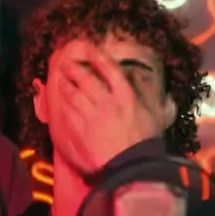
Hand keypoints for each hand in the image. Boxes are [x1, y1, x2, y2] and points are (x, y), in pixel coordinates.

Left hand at [57, 42, 160, 172]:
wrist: (133, 166)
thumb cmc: (146, 140)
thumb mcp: (154, 113)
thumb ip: (146, 94)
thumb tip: (137, 79)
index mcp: (126, 96)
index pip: (110, 70)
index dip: (98, 57)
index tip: (90, 49)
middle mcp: (107, 102)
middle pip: (87, 80)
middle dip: (75, 69)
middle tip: (67, 63)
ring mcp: (93, 117)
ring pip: (74, 95)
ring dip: (66, 85)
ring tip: (60, 79)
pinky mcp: (82, 131)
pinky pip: (69, 113)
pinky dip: (63, 105)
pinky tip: (61, 101)